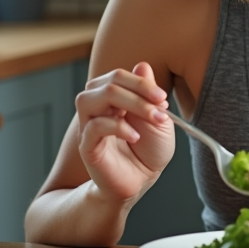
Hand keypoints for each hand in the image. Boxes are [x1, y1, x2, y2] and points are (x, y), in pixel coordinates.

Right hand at [74, 62, 175, 202]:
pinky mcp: (86, 145)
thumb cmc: (148, 150)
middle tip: (160, 107)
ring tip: (148, 119)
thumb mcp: (158, 119)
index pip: (118, 76)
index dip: (141, 82)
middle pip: (106, 83)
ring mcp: (88, 125)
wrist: (140, 181)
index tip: (162, 97)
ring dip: (126, 104)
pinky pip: (93, 127)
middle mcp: (97, 107)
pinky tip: (134, 136)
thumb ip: (148, 94)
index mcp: (112, 98)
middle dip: (138, 91)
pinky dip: (117, 127)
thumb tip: (142, 66)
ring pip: (91, 98)